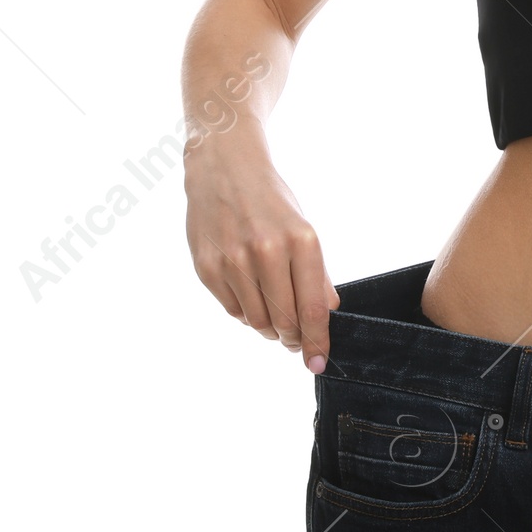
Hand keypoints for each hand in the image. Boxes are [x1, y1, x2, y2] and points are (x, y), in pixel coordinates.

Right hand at [183, 129, 338, 373]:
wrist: (223, 169)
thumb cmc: (271, 202)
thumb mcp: (304, 230)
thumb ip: (316, 275)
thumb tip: (326, 315)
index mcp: (301, 240)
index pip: (312, 308)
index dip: (318, 341)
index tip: (319, 361)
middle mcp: (266, 251)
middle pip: (284, 321)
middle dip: (294, 338)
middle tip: (296, 340)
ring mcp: (232, 260)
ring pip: (257, 321)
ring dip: (269, 328)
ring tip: (274, 315)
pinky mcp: (206, 267)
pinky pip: (232, 310)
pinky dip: (246, 313)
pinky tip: (252, 297)